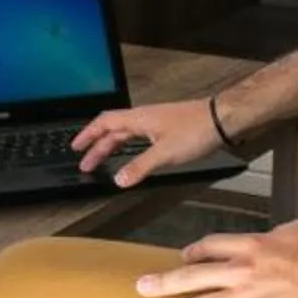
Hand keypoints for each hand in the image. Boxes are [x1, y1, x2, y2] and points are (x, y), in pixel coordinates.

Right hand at [72, 98, 228, 186]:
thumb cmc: (196, 130)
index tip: (76, 147)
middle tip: (87, 163)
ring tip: (104, 161)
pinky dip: (129, 147)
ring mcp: (156, 122)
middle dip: (98, 146)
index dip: (88, 135)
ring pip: (126, 133)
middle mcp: (144, 117)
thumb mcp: (165, 153)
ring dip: (113, 146)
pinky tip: (134, 156)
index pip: (104, 123)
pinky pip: (139, 136)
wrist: (222, 119)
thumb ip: (140, 167)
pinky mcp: (167, 127)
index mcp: (138, 119)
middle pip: (113, 130)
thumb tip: (118, 180)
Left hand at [138, 215, 297, 297]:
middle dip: (164, 281)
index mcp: (253, 244)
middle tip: (141, 287)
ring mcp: (247, 297)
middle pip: (192, 275)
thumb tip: (282, 234)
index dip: (195, 252)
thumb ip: (284, 231)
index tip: (184, 258)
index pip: (212, 246)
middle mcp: (242, 270)